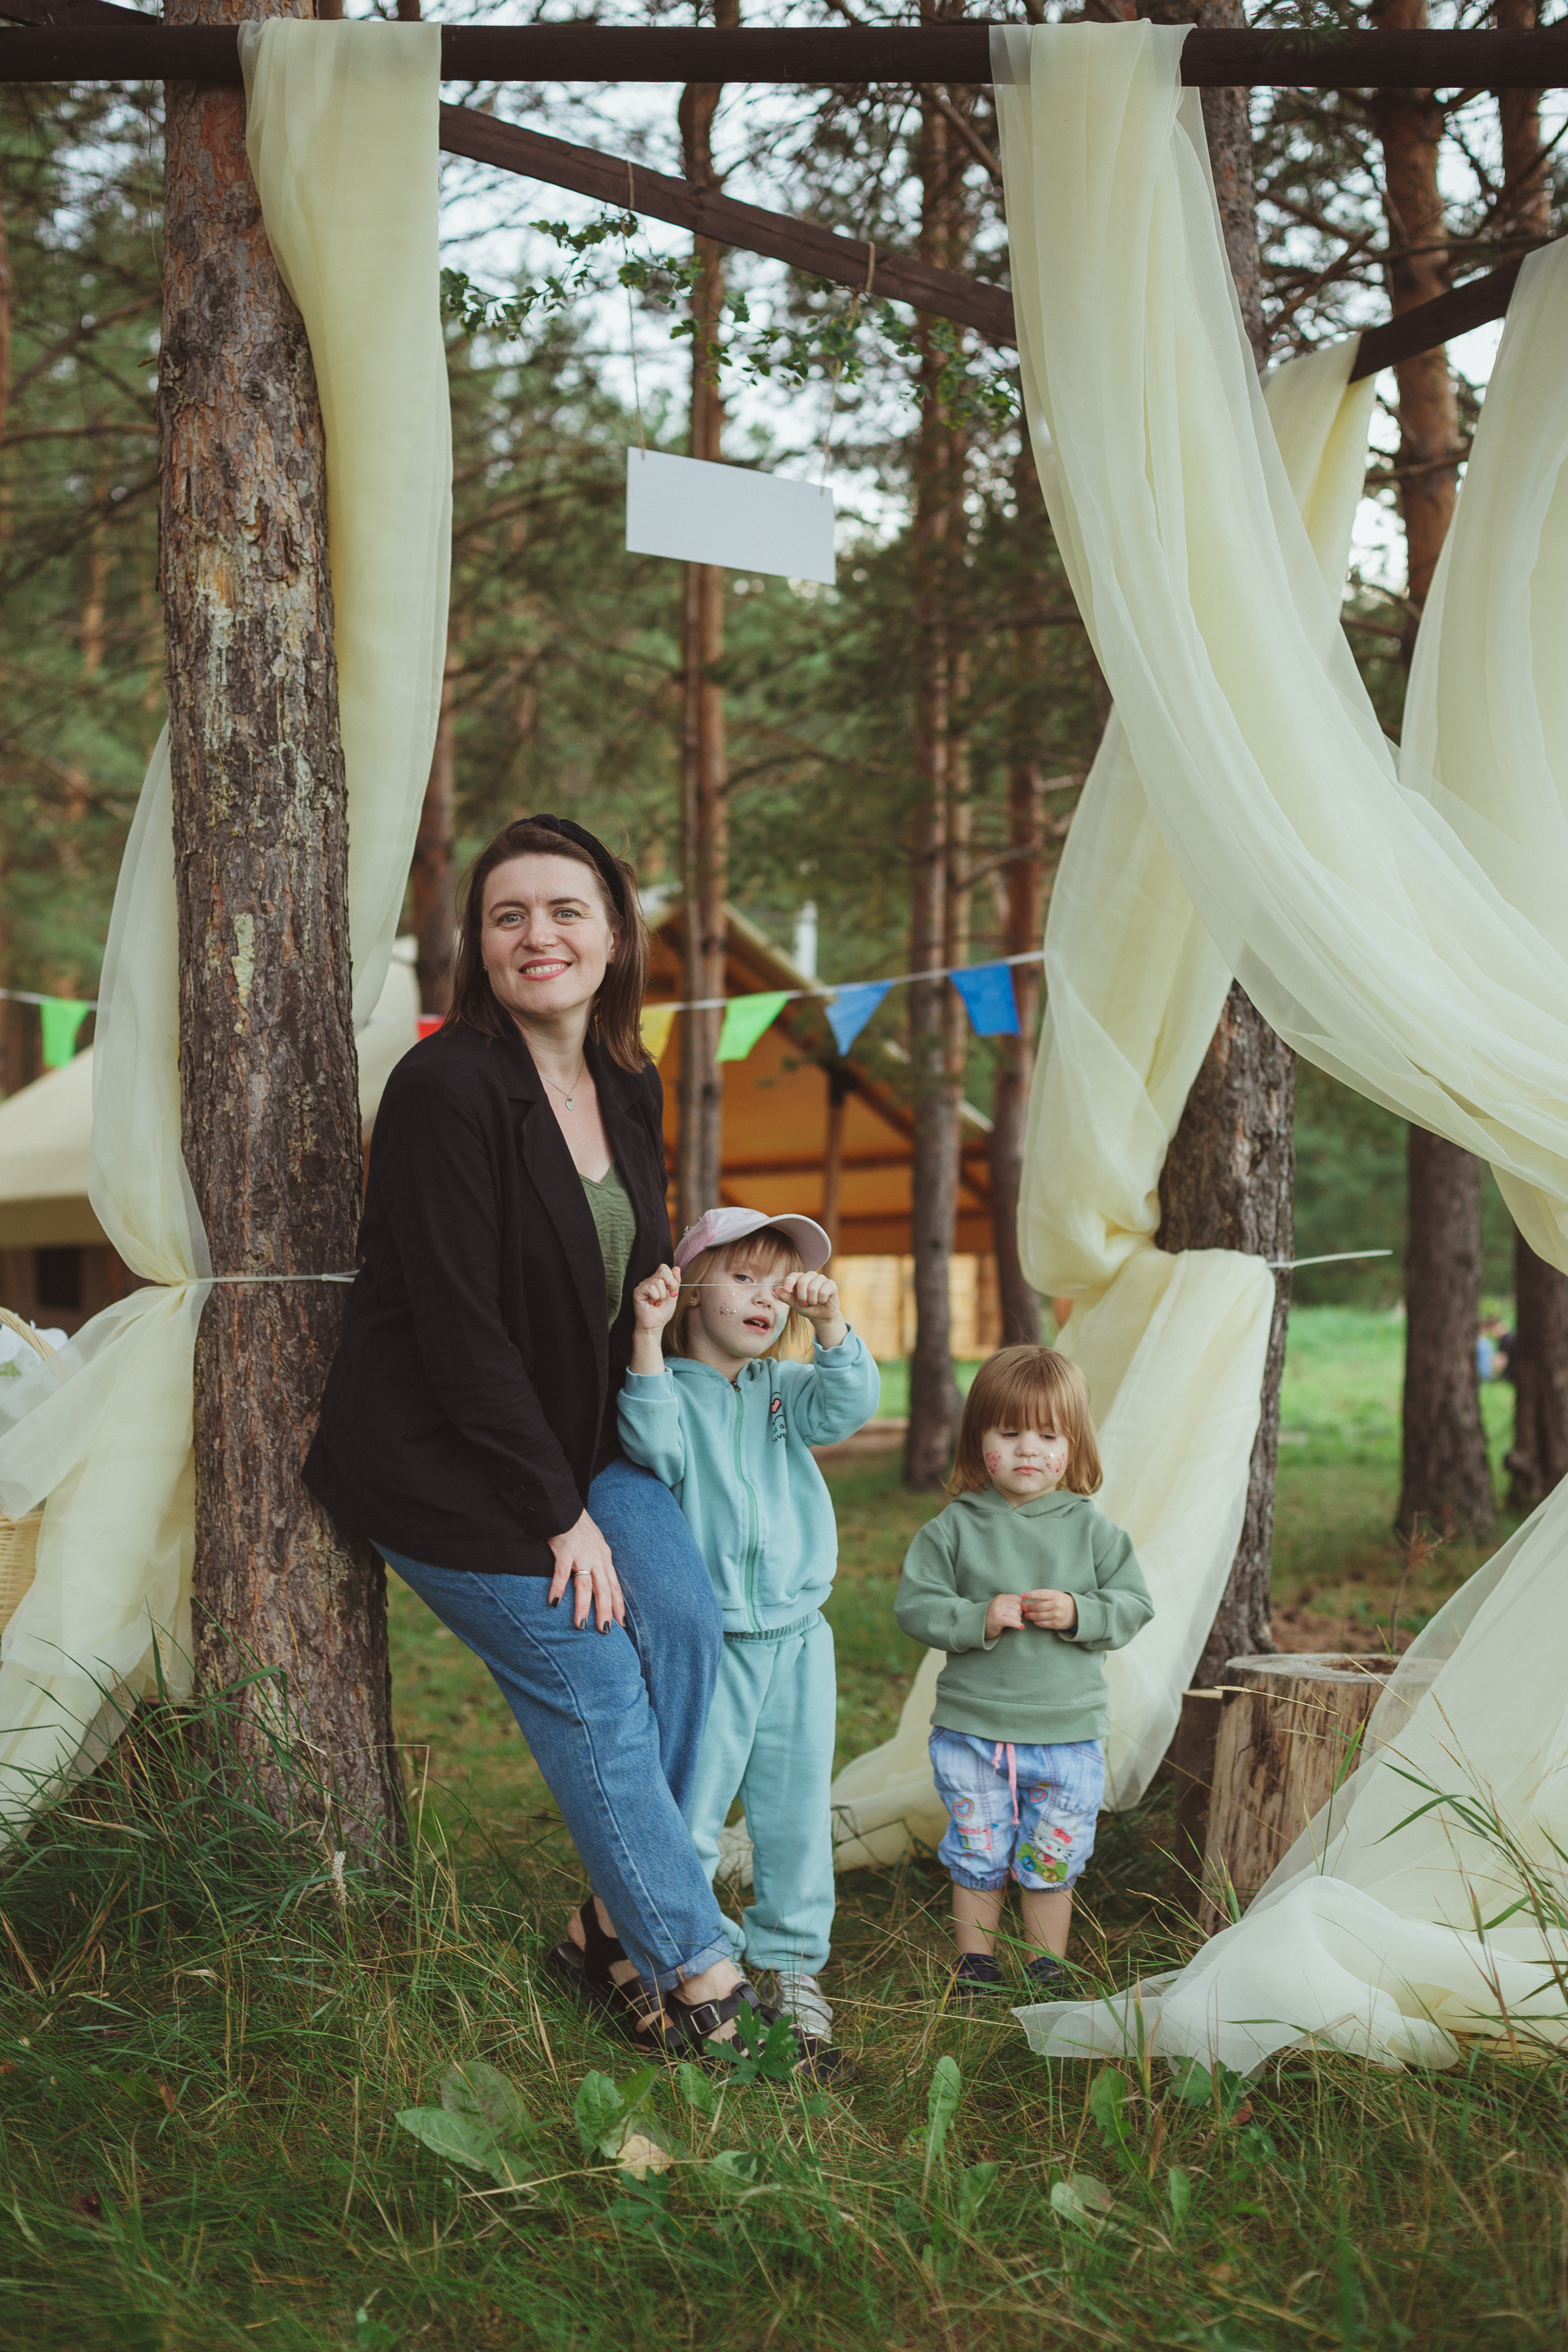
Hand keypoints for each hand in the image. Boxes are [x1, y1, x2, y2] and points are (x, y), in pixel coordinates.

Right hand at [546, 1509, 624, 1632]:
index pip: (614, 1585)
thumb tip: (600, 1582)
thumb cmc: (579, 1527)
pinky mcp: (565, 1550)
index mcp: (604, 1557)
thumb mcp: (595, 1544)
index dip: (618, 1605)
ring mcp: (581, 1554)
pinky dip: (559, 1589)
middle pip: (604, 1588)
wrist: (565, 1507)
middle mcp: (597, 1557)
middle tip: (605, 1631)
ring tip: (581, 1625)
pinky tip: (554, 1603)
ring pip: (585, 1585)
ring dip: (584, 1606)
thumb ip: (597, 1562)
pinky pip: (562, 1573)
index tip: (621, 1623)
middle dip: (606, 1611)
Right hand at [632, 1263, 680, 1333]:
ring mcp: (643, 1285)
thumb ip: (676, 1282)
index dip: (672, 1279)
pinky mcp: (638, 1291)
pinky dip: (655, 1298)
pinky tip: (651, 1303)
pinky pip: (651, 1288)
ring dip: (662, 1296)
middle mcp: (649, 1280)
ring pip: (659, 1282)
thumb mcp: (673, 1295)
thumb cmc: (662, 1312)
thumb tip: (676, 1268)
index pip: (665, 1268)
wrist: (655, 1325)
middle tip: (668, 1297)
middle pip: (664, 1272)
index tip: (673, 1293)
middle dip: (671, 1286)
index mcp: (657, 1280)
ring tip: (657, 1303)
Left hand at [776, 1268, 846, 1344]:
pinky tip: (823, 1301)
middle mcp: (810, 1275)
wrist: (821, 1316)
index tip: (787, 1290)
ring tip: (814, 1303)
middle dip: (802, 1297)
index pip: (793, 1276)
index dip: (789, 1282)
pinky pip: (823, 1291)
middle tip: (804, 1303)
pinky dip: (821, 1300)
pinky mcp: (831, 1283)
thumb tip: (775, 1289)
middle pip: (802, 1281)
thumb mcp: (794, 1304)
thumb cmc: (806, 1307)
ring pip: (812, 1288)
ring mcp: (821, 1278)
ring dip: (812, 1300)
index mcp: (799, 1278)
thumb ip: (785, 1297)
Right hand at [985, 1592, 1025, 1638]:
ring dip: (1018, 1621)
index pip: (1017, 1600)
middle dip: (1019, 1615)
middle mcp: (998, 1602)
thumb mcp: (1002, 1607)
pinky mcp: (997, 1619)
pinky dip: (1018, 1625)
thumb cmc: (994, 1617)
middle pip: (1018, 1607)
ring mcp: (997, 1610)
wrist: (980, 1627)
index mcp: (1001, 1597)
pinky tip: (1020, 1627)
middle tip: (1014, 1620)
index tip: (1017, 1613)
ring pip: (1016, 1615)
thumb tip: (1026, 1606)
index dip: (1020, 1608)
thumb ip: (1012, 1604)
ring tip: (1013, 1624)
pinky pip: (1012, 1621)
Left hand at [1022, 1587, 1077, 1632]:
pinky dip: (1035, 1622)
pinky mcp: (1055, 1624)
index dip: (1029, 1595)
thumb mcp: (1056, 1595)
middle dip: (1028, 1607)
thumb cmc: (1063, 1601)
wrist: (1077, 1613)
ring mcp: (1056, 1615)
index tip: (1022, 1596)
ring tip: (1026, 1614)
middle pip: (1037, 1606)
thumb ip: (1044, 1596)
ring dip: (1030, 1615)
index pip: (1039, 1594)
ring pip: (1038, 1616)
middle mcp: (1056, 1605)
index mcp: (1055, 1595)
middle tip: (1023, 1607)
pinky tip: (1033, 1620)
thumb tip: (1027, 1600)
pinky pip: (1042, 1623)